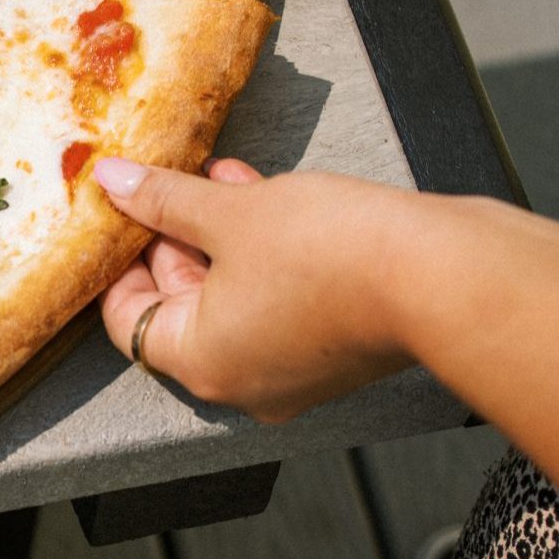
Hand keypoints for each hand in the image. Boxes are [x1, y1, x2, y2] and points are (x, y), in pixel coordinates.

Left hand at [95, 158, 420, 422]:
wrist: (444, 273)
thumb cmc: (333, 254)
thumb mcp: (229, 213)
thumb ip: (164, 199)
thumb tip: (114, 183)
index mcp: (201, 362)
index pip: (127, 320)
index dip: (120, 260)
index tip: (121, 215)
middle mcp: (241, 380)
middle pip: (179, 306)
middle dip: (173, 237)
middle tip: (165, 184)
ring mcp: (290, 370)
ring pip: (230, 294)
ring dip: (217, 234)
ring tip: (212, 178)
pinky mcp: (330, 347)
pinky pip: (274, 298)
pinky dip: (259, 252)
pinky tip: (256, 193)